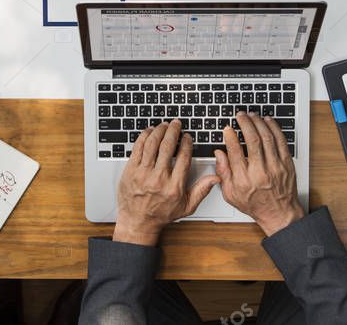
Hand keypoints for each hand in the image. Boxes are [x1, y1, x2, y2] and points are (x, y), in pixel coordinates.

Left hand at [113, 120, 219, 245]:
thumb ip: (201, 190)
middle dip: (173, 131)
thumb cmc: (161, 214)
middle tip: (176, 124)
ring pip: (152, 144)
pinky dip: (144, 137)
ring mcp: (143, 173)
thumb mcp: (186, 207)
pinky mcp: (130, 170)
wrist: (137, 222)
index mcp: (174, 186)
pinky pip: (138, 148)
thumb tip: (215, 178)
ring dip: (159, 131)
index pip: (183, 157)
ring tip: (164, 125)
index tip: (187, 136)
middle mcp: (158, 178)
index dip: (187, 143)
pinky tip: (150, 132)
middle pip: (167, 146)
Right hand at [214, 112, 303, 235]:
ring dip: (259, 123)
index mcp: (244, 179)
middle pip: (253, 140)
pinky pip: (281, 141)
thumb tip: (219, 154)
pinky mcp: (286, 164)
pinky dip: (274, 128)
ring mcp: (275, 167)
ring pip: (267, 138)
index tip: (228, 128)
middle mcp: (260, 172)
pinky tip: (268, 121)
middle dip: (245, 123)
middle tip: (240, 116)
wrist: (279, 213)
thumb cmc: (255, 204)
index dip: (230, 136)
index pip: (235, 151)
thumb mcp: (231, 194)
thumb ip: (223, 173)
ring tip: (252, 116)